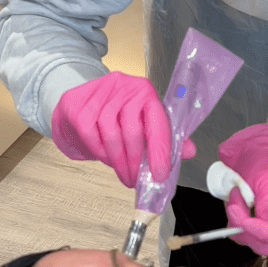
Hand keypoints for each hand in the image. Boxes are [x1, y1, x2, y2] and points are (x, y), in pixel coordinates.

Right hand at [52, 72, 194, 187]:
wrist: (78, 107)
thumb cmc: (115, 118)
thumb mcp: (143, 124)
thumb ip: (166, 138)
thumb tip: (190, 151)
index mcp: (145, 92)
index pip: (157, 120)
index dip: (159, 150)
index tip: (159, 174)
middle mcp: (123, 86)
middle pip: (132, 129)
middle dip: (135, 162)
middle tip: (135, 180)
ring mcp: (98, 93)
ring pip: (111, 133)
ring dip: (118, 160)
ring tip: (123, 173)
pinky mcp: (77, 104)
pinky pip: (90, 134)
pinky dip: (99, 152)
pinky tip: (105, 158)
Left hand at [219, 124, 267, 255]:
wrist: (254, 161)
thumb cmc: (264, 167)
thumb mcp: (267, 182)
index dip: (260, 231)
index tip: (243, 220)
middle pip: (265, 245)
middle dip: (245, 229)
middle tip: (235, 206)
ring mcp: (267, 230)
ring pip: (249, 241)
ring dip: (236, 222)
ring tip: (237, 197)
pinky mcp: (253, 230)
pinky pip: (240, 235)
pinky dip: (232, 221)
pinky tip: (236, 204)